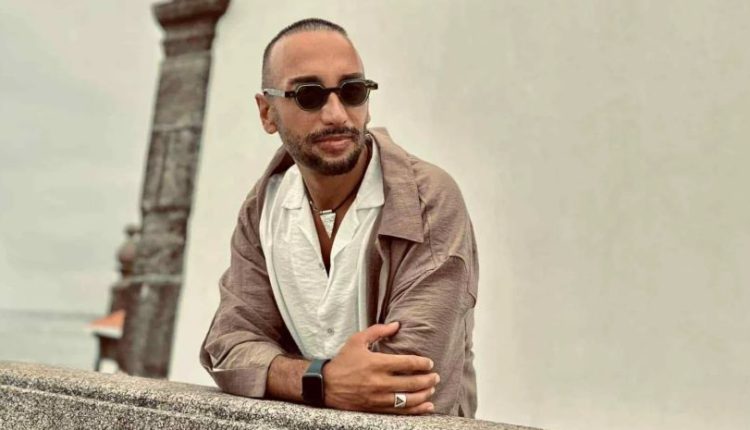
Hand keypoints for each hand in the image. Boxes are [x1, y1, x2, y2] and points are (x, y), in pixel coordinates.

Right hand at [322, 322, 439, 414]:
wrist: (326, 385)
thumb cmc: (342, 361)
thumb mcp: (357, 341)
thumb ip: (378, 331)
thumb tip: (397, 325)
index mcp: (376, 363)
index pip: (407, 363)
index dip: (422, 364)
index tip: (429, 363)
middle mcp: (379, 382)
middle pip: (411, 382)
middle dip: (428, 380)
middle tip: (435, 377)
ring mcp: (378, 398)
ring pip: (408, 399)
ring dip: (424, 394)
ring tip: (432, 389)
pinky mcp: (376, 408)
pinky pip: (400, 412)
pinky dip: (416, 410)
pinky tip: (427, 406)